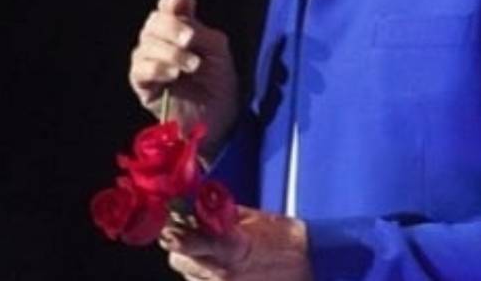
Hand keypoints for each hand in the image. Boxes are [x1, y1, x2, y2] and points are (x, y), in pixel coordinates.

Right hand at [129, 0, 238, 155]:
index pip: (167, 7)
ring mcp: (150, 64)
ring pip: (145, 44)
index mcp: (181, 32)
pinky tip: (173, 74)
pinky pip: (140, 69)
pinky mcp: (143, 86)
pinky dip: (157, 67)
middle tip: (190, 40)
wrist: (218, 122)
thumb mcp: (218, 51)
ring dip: (170, 51)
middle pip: (153, 22)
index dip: (170, 0)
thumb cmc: (220, 86)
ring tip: (191, 65)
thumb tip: (184, 3)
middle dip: (171, 27)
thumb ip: (201, 29)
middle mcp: (161, 44)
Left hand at [160, 207, 311, 280]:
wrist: (311, 264)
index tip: (169, 224)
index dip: (172, 233)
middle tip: (192, 236)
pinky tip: (221, 268)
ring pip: (188, 277)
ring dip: (194, 264)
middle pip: (178, 261)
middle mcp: (222, 273)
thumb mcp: (252, 218)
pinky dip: (205, 278)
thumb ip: (218, 214)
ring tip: (214, 254)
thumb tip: (192, 207)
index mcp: (229, 247)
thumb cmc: (285, 238)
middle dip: (181, 247)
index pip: (185, 242)